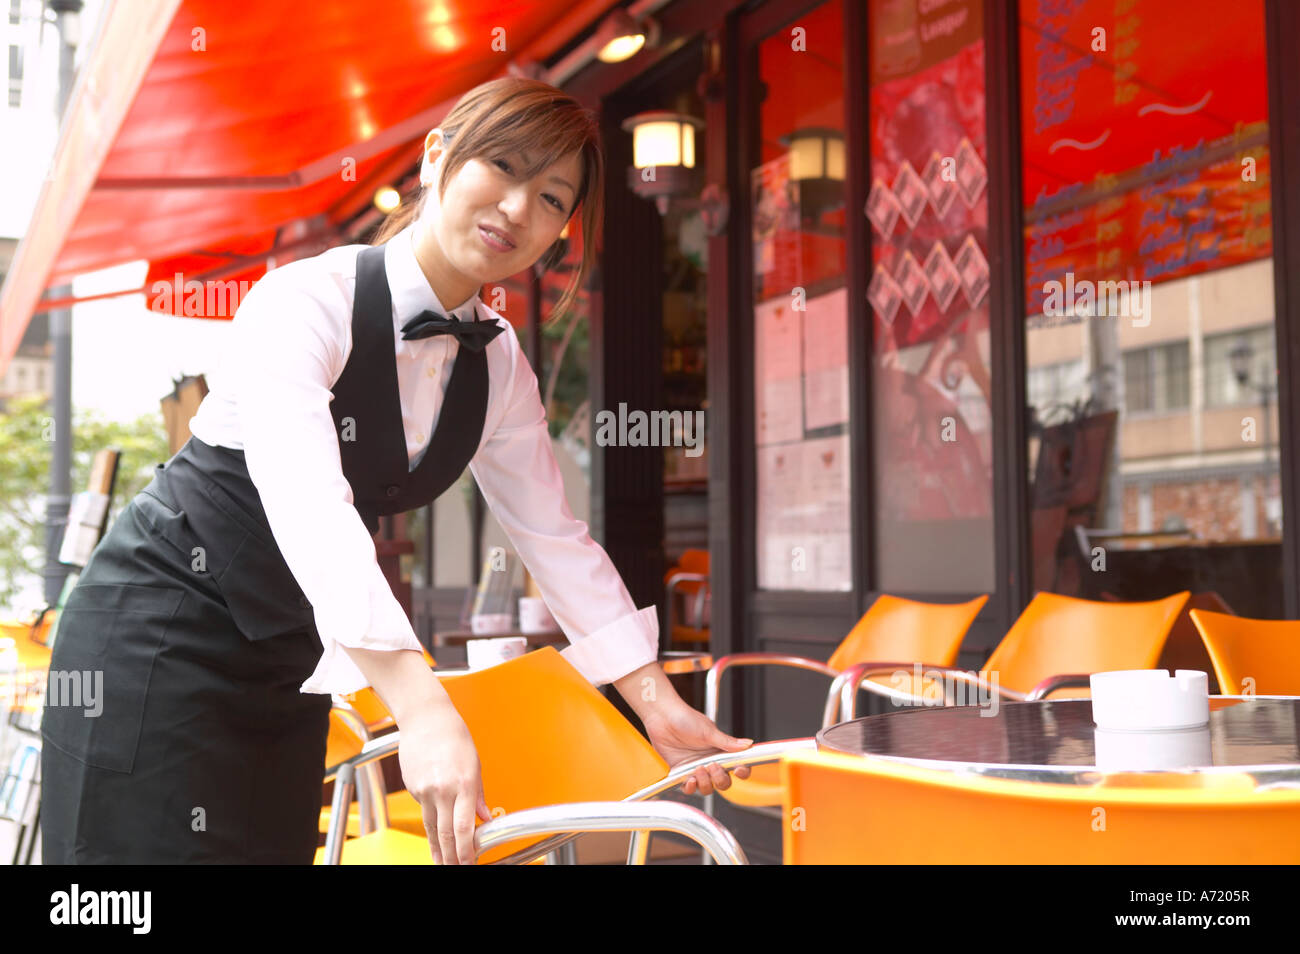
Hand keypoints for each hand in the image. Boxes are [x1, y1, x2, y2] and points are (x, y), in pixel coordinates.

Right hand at [397, 702, 491, 863]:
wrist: (426, 719)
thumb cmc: (454, 736)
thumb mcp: (475, 765)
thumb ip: (479, 796)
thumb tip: (485, 818)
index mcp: (465, 783)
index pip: (464, 828)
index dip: (466, 851)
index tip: (470, 861)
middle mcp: (443, 789)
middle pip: (446, 834)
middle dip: (452, 856)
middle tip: (457, 868)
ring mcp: (425, 790)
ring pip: (432, 827)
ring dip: (438, 849)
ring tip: (443, 863)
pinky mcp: (413, 788)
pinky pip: (424, 810)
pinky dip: (431, 823)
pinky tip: (436, 831)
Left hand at [643, 699, 753, 795]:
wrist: (662, 716)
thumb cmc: (685, 718)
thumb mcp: (708, 731)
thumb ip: (727, 742)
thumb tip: (748, 744)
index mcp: (720, 751)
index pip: (737, 766)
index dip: (741, 771)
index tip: (738, 769)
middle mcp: (710, 762)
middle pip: (723, 782)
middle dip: (720, 779)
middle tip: (713, 766)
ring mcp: (695, 768)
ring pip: (707, 788)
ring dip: (705, 783)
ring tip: (699, 768)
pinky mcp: (680, 772)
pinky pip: (688, 788)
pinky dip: (691, 787)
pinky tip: (689, 778)